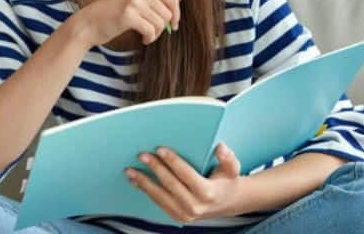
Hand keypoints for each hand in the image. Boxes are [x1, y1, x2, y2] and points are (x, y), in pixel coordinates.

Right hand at [77, 0, 183, 46]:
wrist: (89, 23)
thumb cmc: (113, 13)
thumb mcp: (137, 1)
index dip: (176, 15)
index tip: (173, 25)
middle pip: (168, 13)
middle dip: (163, 27)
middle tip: (152, 33)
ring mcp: (134, 1)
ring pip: (160, 23)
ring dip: (155, 34)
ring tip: (145, 36)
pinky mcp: (128, 15)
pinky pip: (151, 30)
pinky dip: (149, 38)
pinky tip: (142, 39)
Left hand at [124, 142, 243, 222]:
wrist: (227, 203)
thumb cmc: (226, 182)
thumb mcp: (233, 168)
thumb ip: (228, 157)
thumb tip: (220, 147)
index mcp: (208, 193)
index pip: (186, 174)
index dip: (172, 161)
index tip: (160, 149)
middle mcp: (195, 206)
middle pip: (170, 184)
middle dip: (154, 168)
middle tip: (142, 155)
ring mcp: (184, 214)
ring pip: (160, 196)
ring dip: (143, 182)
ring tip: (131, 170)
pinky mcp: (176, 217)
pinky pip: (158, 203)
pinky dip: (146, 191)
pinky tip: (136, 180)